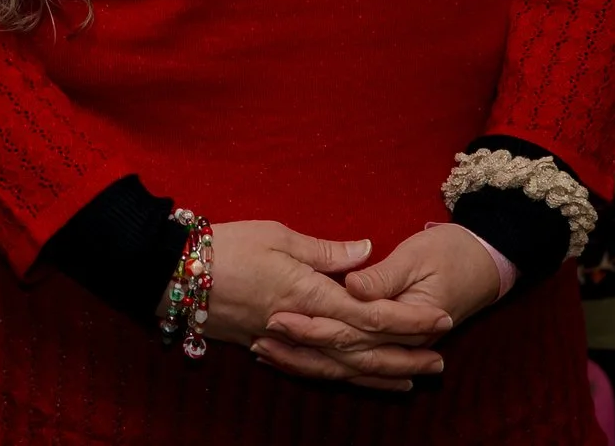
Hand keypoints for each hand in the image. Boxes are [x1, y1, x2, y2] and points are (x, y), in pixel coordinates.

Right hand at [206, 221, 450, 391]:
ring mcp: (285, 342)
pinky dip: (342, 378)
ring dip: (380, 375)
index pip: (371, 314)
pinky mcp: (270, 348)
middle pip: (364, 350)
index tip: (441, 319)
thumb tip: (365, 251)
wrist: (174, 273)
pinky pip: (315, 371)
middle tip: (441, 361)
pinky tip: (357, 379)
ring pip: (342, 368)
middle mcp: (302, 325)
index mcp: (309, 293)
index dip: (409, 320)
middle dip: (405, 356)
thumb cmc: (226, 245)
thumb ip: (326, 250)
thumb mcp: (278, 234)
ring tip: (412, 380)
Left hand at [265, 222, 505, 381]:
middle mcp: (397, 339)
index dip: (313, 324)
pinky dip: (323, 363)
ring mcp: (394, 344)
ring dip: (305, 360)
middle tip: (259, 340)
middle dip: (300, 348)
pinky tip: (292, 358)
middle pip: (343, 352)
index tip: (277, 316)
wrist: (486, 263)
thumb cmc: (452, 254)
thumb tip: (353, 280)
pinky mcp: (388, 340)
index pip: (352, 328)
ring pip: (345, 364)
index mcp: (403, 318)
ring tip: (265, 352)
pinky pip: (353, 362)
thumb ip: (384, 274)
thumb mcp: (417, 257)